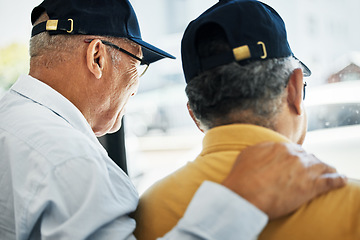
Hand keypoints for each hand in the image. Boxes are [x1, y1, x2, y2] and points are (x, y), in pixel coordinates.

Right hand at [222, 142, 346, 218]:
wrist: (243, 195)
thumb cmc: (241, 177)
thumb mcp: (247, 154)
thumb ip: (261, 149)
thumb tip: (267, 149)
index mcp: (280, 147)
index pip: (295, 150)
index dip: (298, 157)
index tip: (298, 163)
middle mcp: (294, 156)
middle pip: (310, 157)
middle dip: (312, 163)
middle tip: (313, 170)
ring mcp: (304, 170)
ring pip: (323, 167)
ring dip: (327, 170)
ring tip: (331, 173)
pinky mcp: (311, 187)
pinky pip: (332, 181)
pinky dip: (338, 181)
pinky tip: (341, 181)